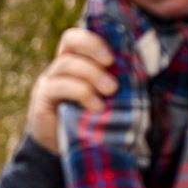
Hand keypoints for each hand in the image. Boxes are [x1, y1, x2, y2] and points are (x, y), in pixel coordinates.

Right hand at [27, 28, 115, 149]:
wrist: (71, 151)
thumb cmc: (95, 121)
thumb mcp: (108, 97)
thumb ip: (118, 80)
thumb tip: (146, 65)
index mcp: (76, 62)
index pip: (79, 37)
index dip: (95, 39)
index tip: (114, 55)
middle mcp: (60, 68)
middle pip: (70, 40)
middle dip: (93, 47)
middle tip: (111, 63)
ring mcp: (48, 83)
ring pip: (66, 64)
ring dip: (92, 74)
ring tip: (111, 90)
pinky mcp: (42, 101)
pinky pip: (58, 87)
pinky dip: (80, 92)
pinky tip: (95, 106)